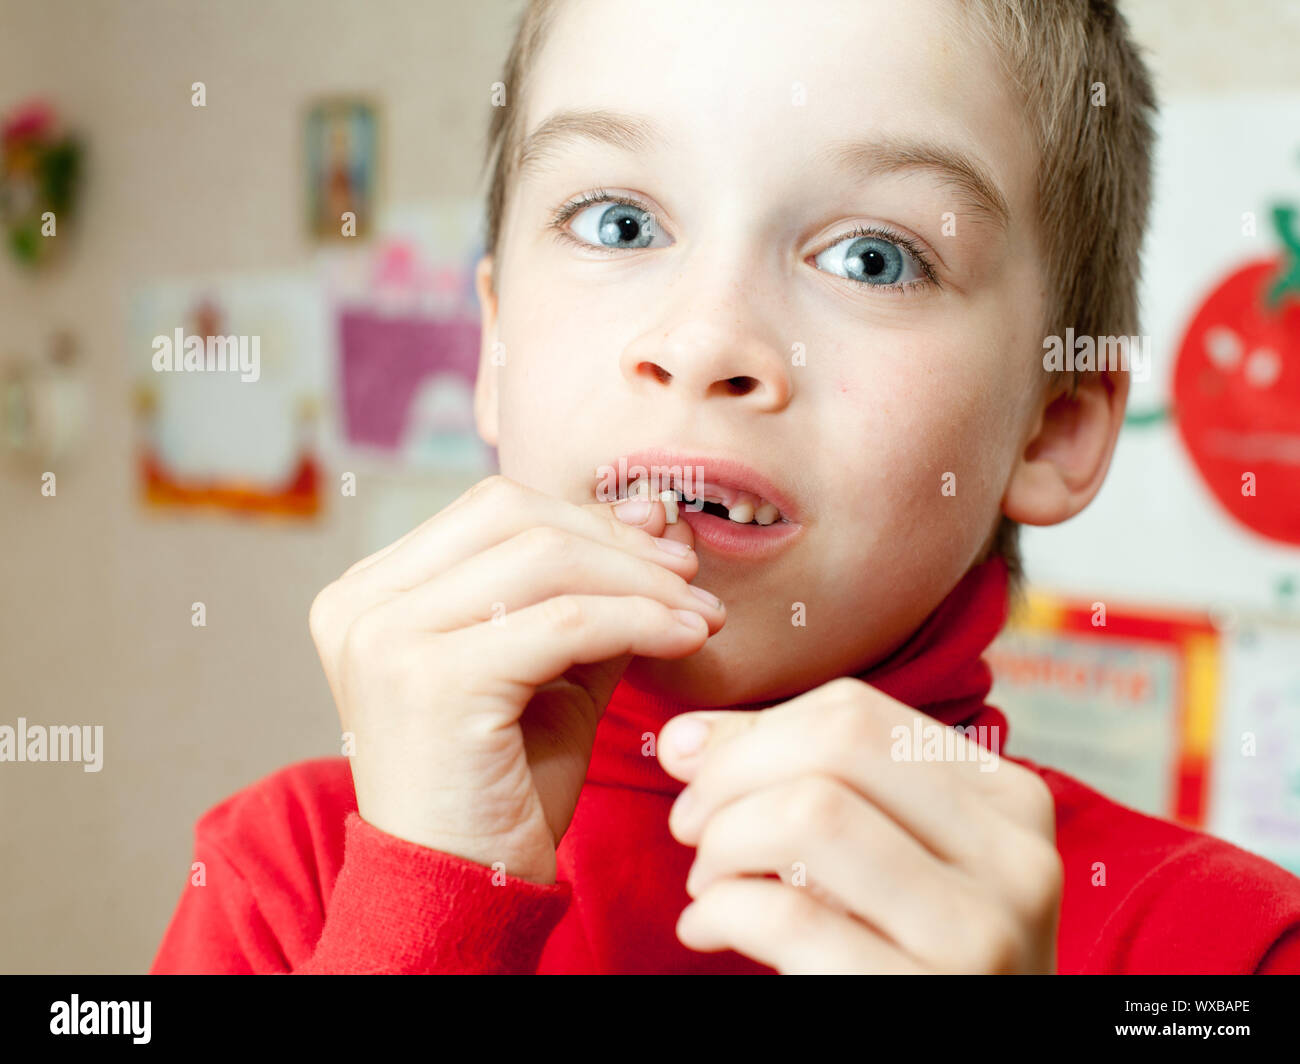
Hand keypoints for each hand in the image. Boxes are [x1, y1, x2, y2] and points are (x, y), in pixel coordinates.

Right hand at [308, 474, 724, 884]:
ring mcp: (385, 637)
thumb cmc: (502, 785)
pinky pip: (566, 623)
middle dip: (618, 541)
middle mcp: (360, 604)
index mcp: (371, 592)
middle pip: (515, 517)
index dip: (588, 517)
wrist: (461, 891)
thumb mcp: (549, 668)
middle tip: (688, 577)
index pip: (494, 510)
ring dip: (642, 580)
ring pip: (546, 560)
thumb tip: (652, 511)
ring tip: (700, 613)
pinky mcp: (430, 680)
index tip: (662, 547)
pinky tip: (686, 638)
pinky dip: (640, 621)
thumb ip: (591, 591)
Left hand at [657, 677, 1060, 972]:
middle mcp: (1014, 857)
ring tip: (707, 881)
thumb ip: (803, 780)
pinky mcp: (926, 1001)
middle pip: (836, 744)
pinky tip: (705, 929)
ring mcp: (980, 935)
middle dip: (730, 773)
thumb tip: (685, 738)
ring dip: (724, 841)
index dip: (754, 732)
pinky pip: (788, 917)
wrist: (975, 1063)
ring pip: (812, 814)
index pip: (856, 712)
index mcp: (1011, 800)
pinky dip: (719, 911)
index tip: (700, 772)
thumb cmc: (912, 956)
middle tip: (690, 825)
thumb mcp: (891, 860)